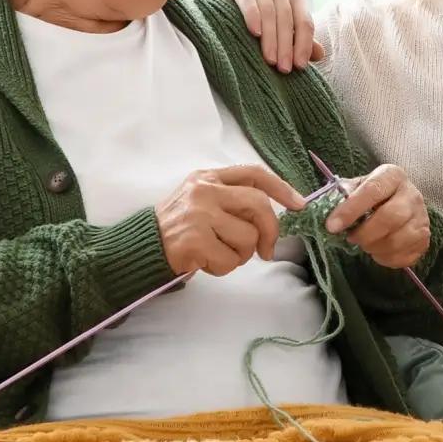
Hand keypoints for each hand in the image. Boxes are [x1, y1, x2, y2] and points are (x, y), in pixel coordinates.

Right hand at [156, 165, 305, 276]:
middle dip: (270, 231)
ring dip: (240, 254)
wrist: (142, 247)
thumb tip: (273, 218)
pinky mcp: (195, 240)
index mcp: (208, 177)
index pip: (253, 174)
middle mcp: (204, 191)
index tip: (299, 204)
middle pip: (258, 205)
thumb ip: (232, 201)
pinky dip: (224, 267)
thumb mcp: (201, 201)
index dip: (281, 188)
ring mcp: (199, 214)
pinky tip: (205, 262)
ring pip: (247, 237)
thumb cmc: (178, 228)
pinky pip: (230, 260)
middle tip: (267, 251)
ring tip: (218, 253)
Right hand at [191, 0, 323, 73]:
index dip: (304, 45)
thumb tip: (320, 54)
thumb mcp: (276, 25)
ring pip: (269, 11)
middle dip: (286, 46)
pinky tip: (255, 32)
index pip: (305, 22)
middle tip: (283, 69)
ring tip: (270, 59)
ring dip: (271, 38)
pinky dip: (252, 15)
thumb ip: (297, 38)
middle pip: (287, 19)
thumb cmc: (251, 13)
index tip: (300, 67)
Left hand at [323, 163, 430, 269]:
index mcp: (392, 175)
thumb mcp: (356, 188)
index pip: (372, 190)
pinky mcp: (425, 239)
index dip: (351, 210)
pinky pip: (404, 255)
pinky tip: (377, 250)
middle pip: (391, 217)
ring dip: (374, 247)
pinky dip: (386, 258)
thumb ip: (339, 196)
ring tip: (364, 243)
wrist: (400, 205)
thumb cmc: (371, 197)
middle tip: (350, 239)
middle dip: (365, 233)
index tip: (332, 226)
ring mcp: (421, 218)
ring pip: (398, 239)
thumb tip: (313, 208)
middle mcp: (412, 194)